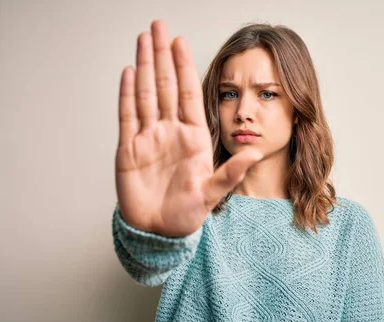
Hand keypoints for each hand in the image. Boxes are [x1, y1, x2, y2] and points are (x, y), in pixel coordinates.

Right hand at [116, 19, 263, 236]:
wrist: (158, 233)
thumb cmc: (186, 215)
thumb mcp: (212, 192)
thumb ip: (232, 172)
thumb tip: (256, 151)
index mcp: (193, 138)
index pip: (187, 94)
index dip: (183, 67)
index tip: (181, 42)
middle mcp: (170, 132)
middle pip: (164, 86)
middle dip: (161, 55)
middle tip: (158, 25)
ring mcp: (148, 138)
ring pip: (145, 94)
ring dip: (144, 66)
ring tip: (143, 39)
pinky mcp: (128, 149)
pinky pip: (127, 116)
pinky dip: (127, 94)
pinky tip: (129, 72)